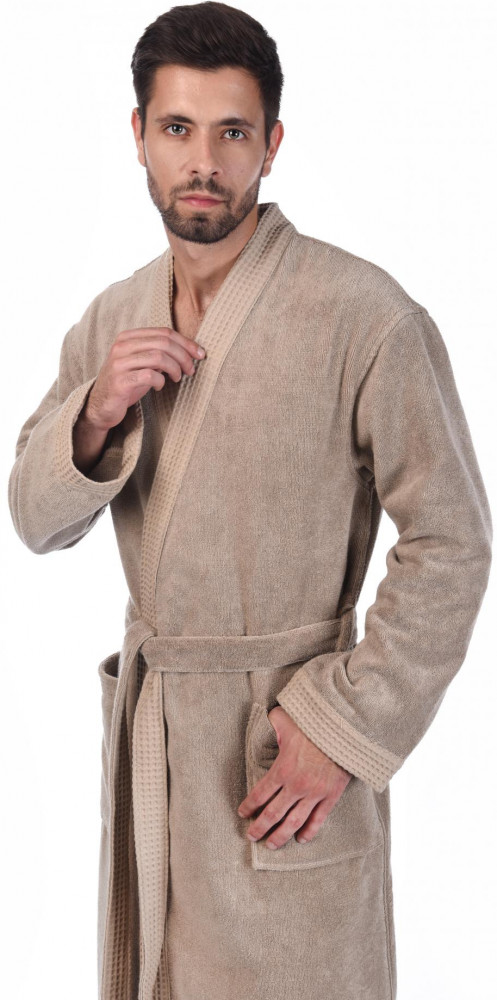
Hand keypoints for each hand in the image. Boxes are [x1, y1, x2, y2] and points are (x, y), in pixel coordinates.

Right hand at [85, 326, 206, 431]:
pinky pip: (149, 375)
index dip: (186, 342)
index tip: (200, 355)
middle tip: (191, 370)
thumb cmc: (127, 383)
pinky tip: (159, 387)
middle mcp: (121, 346)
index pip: (164, 332)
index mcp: (128, 337)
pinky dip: (160, 381)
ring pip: (158, 357)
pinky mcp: (119, 382)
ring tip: (177, 378)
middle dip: (184, 356)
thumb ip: (159, 352)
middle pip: (164, 343)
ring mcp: (119, 363)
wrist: (101, 405)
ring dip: (175, 368)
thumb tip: (191, 350)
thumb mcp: (142, 363)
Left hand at [237, 706, 351, 849]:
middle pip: (273, 814)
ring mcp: (314, 793)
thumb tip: (267, 718)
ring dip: (280, 836)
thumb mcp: (287, 719)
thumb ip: (274, 722)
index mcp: (282, 769)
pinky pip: (318, 819)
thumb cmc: (314, 723)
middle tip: (251, 836)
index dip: (248, 806)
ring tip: (271, 844)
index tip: (242, 813)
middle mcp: (296, 786)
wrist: (345, 729)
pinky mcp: (331, 796)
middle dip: (259, 827)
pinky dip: (309, 832)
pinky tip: (301, 839)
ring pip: (293, 822)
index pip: (259, 794)